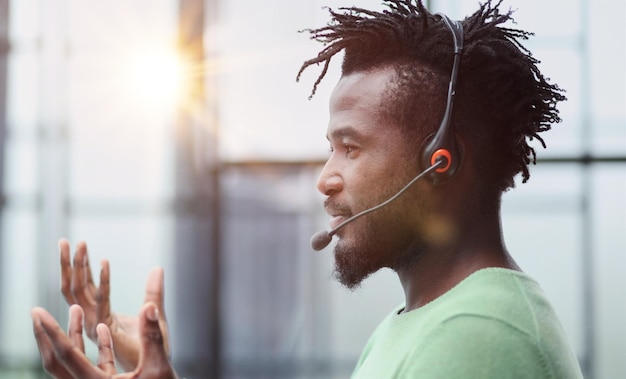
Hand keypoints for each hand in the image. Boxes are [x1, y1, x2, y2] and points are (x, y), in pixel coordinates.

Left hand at [32, 303, 177, 378]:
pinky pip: (91, 365)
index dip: (52, 331)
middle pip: (56, 362)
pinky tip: (102, 328)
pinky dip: (94, 347)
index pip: (67, 354)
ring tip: (75, 310)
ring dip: (71, 336)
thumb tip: (149, 307)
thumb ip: (151, 337)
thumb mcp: (158, 368)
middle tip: (37, 312)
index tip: (39, 312)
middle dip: (46, 335)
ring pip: (71, 363)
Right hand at [59, 239, 169, 370]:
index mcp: (99, 316)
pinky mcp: (107, 332)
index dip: (77, 267)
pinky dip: (103, 282)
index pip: (81, 288)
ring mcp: (98, 327)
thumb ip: (154, 291)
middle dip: (69, 264)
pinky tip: (105, 263)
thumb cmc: (154, 347)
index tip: (76, 245)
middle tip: (66, 241)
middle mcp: (94, 321)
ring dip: (81, 268)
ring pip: (81, 294)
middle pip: (74, 289)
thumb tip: (158, 267)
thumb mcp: (154, 311)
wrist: (159, 368)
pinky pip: (102, 303)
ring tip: (81, 245)